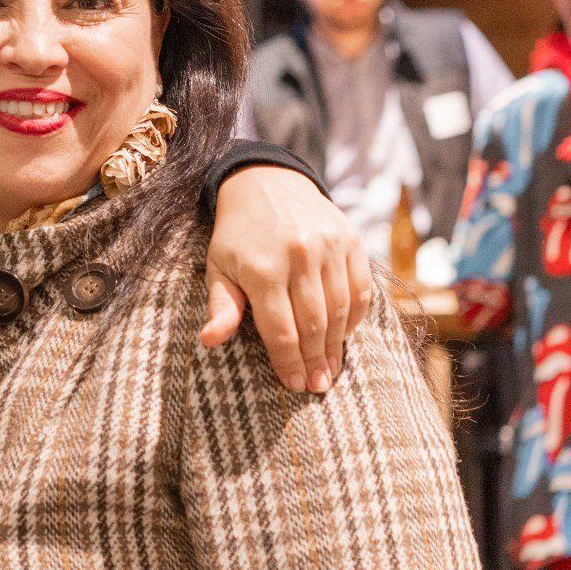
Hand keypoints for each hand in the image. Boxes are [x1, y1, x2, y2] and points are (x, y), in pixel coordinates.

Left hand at [201, 165, 370, 393]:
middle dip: (315, 361)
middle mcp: (299, 257)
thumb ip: (221, 306)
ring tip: (331, 370)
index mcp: (262, 269)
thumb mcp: (219, 267)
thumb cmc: (237, 235)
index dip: (288, 361)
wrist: (266, 183)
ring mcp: (329, 248)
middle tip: (317, 386)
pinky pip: (361, 289)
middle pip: (313, 324)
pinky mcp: (351, 240)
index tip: (292, 385)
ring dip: (337, 346)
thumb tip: (210, 341)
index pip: (280, 330)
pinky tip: (346, 337)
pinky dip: (356, 317)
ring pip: (340, 310)